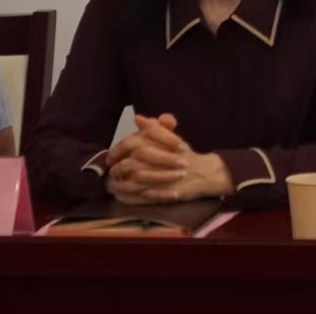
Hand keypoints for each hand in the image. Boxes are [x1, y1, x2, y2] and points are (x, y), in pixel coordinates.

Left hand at [105, 114, 229, 202]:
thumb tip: (138, 118)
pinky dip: (127, 196)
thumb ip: (154, 128)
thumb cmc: (183, 155)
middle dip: (117, 169)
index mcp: (158, 143)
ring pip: (131, 181)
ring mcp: (159, 178)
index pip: (130, 144)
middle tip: (112, 172)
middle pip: (128, 164)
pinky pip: (138, 196)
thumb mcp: (170, 137)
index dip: (117, 150)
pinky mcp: (160, 193)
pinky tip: (121, 196)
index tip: (111, 157)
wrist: (204, 172)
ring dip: (120, 184)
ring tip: (114, 185)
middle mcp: (157, 160)